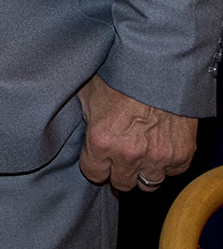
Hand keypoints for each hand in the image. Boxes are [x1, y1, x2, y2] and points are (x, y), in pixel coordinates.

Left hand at [78, 75, 197, 190]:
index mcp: (101, 140)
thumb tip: (67, 121)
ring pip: (149, 183)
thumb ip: (82, 116)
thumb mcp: (88, 92)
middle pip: (122, 184)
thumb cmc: (120, 73)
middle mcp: (129, 154)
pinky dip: (168, 163)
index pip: (94, 174)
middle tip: (120, 156)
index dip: (95, 165)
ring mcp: (158, 156)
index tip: (98, 158)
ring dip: (144, 171)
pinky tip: (161, 147)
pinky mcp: (182, 153)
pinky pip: (174, 172)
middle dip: (119, 171)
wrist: (159, 64)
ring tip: (141, 155)